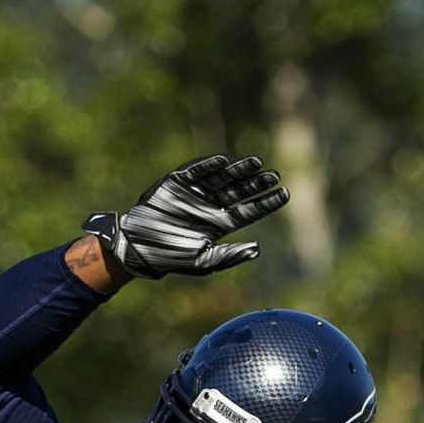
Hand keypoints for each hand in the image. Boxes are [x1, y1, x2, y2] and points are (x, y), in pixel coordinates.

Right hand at [87, 153, 288, 278]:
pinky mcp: (177, 182)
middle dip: (257, 183)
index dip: (267, 202)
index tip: (285, 194)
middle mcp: (211, 206)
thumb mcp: (203, 261)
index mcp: (220, 225)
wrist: (138, 246)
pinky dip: (209, 166)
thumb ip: (229, 255)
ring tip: (257, 163)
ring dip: (239, 170)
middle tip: (275, 175)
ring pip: (223, 178)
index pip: (249, 211)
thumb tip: (257, 250)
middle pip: (240, 191)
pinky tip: (223, 161)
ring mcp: (195, 193)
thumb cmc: (171, 257)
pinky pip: (196, 171)